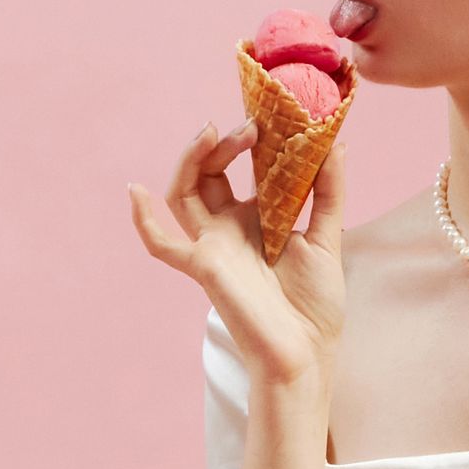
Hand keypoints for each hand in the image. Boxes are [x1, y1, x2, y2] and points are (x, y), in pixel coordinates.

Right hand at [127, 120, 338, 388]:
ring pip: (183, 194)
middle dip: (222, 145)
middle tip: (250, 126)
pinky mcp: (204, 267)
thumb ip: (328, 191)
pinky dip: (144, 222)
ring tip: (210, 133)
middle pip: (207, 175)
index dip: (244, 141)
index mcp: (253, 220)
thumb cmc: (315, 306)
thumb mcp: (328, 237)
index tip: (266, 114)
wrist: (307, 353)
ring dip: (191, 161)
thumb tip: (334, 143)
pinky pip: (163, 246)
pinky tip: (134, 192)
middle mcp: (227, 230)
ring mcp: (212, 247)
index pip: (238, 170)